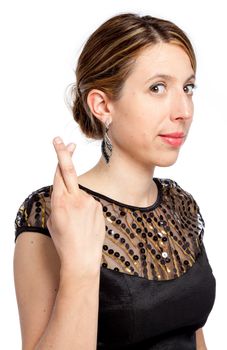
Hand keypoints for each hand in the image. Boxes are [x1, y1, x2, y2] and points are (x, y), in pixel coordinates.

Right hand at [47, 136, 105, 278]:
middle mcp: (74, 198)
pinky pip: (89, 203)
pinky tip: (85, 224)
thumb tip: (67, 197)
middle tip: (64, 141)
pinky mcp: (98, 206)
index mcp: (59, 202)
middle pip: (69, 171)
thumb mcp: (53, 221)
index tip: (61, 144)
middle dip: (65, 154)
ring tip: (77, 223)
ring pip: (80, 194)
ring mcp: (89, 201)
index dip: (60, 157)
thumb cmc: (64, 241)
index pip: (58, 174)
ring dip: (77, 203)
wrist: (82, 257)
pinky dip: (86, 210)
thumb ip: (59, 204)